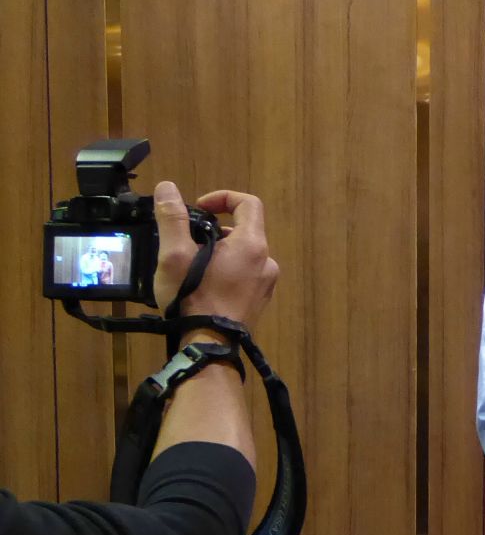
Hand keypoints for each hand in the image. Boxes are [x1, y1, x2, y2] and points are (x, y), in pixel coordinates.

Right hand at [153, 181, 278, 334]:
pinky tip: (203, 286)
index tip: (198, 208)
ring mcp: (266, 284)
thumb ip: (173, 219)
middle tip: (187, 243)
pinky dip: (226, 270)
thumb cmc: (193, 298)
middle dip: (214, 229)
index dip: (222, 197)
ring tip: (191, 266)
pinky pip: (245, 275)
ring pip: (243, 254)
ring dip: (218, 252)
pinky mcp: (259, 301)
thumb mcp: (175, 255)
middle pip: (244, 230)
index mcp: (252, 245)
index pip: (248, 203)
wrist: (210, 346)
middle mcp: (267, 261)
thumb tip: (167, 188)